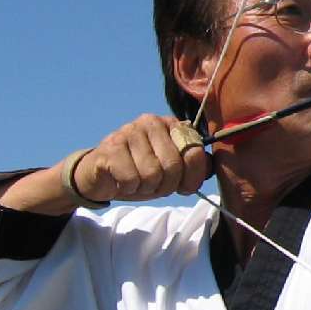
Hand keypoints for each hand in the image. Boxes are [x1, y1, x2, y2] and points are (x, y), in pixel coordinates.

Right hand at [73, 114, 212, 203]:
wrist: (100, 176)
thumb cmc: (141, 172)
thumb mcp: (172, 171)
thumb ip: (194, 166)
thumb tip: (209, 167)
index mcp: (172, 125)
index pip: (195, 152)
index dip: (192, 177)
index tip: (184, 187)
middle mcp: (151, 122)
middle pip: (173, 166)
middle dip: (166, 185)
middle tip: (154, 185)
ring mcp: (129, 131)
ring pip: (152, 174)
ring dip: (145, 187)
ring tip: (137, 181)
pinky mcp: (111, 147)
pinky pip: (131, 179)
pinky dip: (128, 187)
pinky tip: (122, 180)